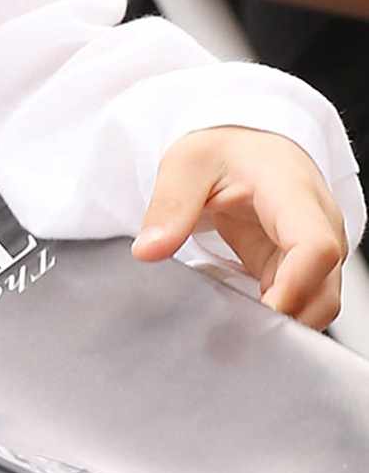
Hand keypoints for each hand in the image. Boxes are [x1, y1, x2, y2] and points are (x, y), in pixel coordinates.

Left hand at [132, 125, 349, 328]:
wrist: (245, 142)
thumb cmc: (226, 147)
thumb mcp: (187, 164)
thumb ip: (169, 206)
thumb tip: (148, 250)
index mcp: (293, 192)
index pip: (316, 247)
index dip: (294, 287)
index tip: (260, 311)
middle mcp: (319, 223)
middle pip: (325, 290)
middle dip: (286, 319)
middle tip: (231, 330)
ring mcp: (316, 247)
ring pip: (318, 304)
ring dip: (279, 322)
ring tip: (228, 320)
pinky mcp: (300, 265)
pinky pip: (299, 302)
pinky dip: (272, 315)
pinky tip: (235, 309)